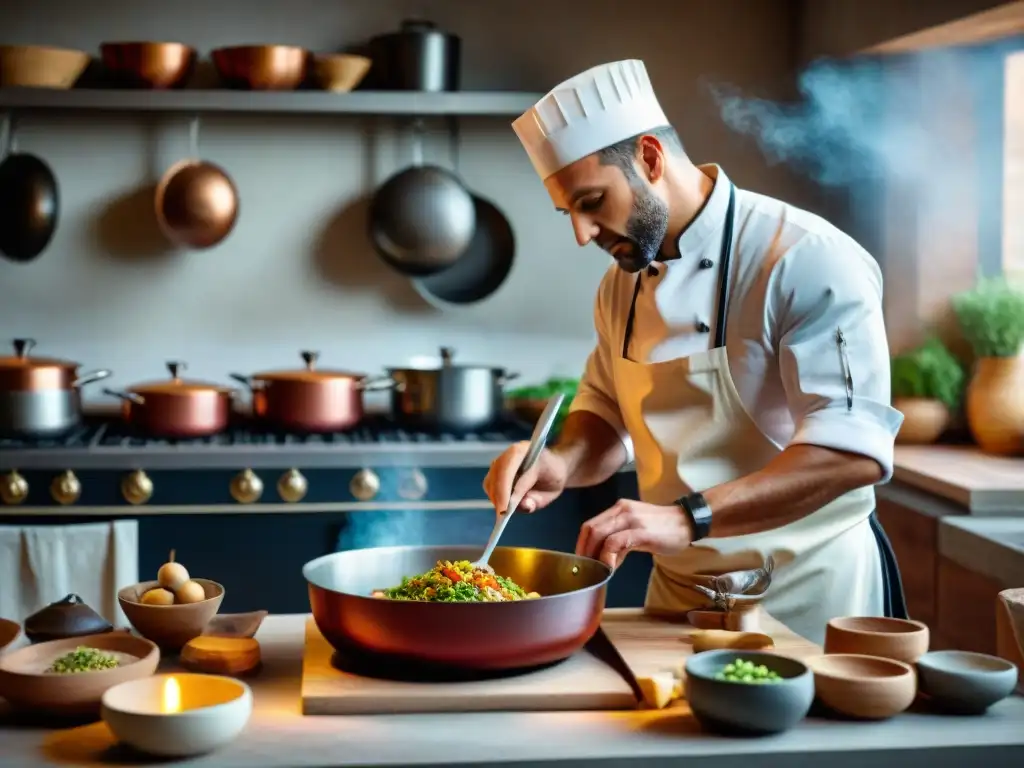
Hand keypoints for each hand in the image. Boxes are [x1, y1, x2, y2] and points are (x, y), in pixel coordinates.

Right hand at [483, 444, 567, 514]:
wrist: (553, 467)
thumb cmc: (553, 476)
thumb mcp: (551, 489)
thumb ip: (536, 498)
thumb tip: (523, 506)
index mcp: (522, 450)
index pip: (507, 470)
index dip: (504, 491)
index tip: (504, 510)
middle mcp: (507, 455)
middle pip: (495, 477)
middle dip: (499, 498)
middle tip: (503, 517)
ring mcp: (499, 463)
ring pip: (490, 483)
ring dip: (497, 500)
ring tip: (508, 512)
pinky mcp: (494, 472)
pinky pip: (490, 487)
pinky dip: (496, 499)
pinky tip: (507, 506)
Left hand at [576, 499, 694, 569]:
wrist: (688, 522)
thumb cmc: (663, 528)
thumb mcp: (637, 529)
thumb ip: (620, 540)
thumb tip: (605, 559)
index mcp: (618, 509)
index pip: (590, 525)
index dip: (582, 544)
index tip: (582, 561)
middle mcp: (621, 510)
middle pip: (591, 529)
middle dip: (584, 551)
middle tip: (586, 569)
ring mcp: (631, 520)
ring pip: (600, 535)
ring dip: (594, 556)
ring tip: (598, 571)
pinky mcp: (641, 531)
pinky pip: (616, 542)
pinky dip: (608, 556)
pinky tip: (610, 568)